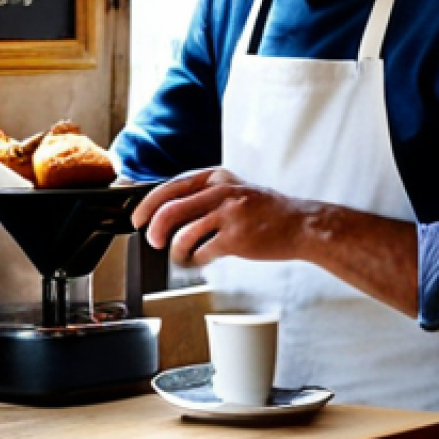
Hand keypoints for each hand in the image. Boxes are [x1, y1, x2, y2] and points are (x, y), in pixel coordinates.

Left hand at [131, 168, 310, 267]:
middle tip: (153, 241)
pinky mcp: (235, 238)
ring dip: (176, 251)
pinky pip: (201, 253)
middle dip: (154, 229)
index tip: (137, 218)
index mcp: (219, 178)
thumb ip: (207, 196)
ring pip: (182, 234)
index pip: (172, 186)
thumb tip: (169, 213)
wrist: (301, 225)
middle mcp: (222, 192)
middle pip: (171, 209)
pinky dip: (196, 260)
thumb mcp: (236, 191)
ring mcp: (229, 215)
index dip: (148, 204)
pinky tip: (203, 259)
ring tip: (181, 255)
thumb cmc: (268, 211)